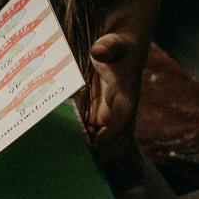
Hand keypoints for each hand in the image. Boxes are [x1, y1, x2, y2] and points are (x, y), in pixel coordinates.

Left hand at [85, 33, 143, 162]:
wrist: (125, 44)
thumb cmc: (119, 43)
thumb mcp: (115, 41)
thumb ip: (109, 45)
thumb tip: (98, 51)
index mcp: (126, 92)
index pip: (125, 118)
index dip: (114, 133)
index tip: (97, 143)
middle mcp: (122, 108)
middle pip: (121, 139)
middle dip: (107, 152)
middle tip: (84, 158)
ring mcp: (113, 113)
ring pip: (111, 142)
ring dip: (97, 152)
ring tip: (76, 155)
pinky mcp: (102, 114)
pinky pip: (99, 136)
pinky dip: (88, 144)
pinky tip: (71, 146)